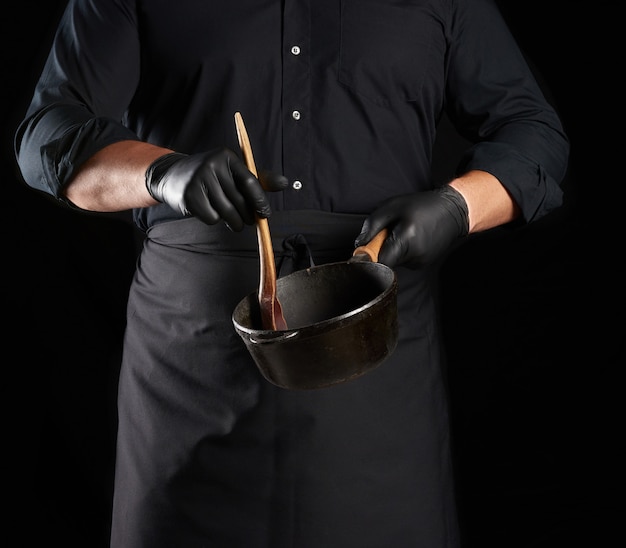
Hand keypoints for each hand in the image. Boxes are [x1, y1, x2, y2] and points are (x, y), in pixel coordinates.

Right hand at [145, 149, 287, 230]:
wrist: (172, 176)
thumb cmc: (211, 176)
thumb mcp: (233, 173)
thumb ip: (259, 179)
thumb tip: (285, 183)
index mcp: (226, 156)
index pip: (250, 181)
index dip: (260, 201)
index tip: (265, 214)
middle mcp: (212, 165)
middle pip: (239, 200)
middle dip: (248, 216)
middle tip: (248, 222)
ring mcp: (198, 180)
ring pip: (227, 212)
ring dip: (233, 222)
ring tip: (234, 222)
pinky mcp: (189, 196)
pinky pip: (212, 217)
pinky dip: (214, 219)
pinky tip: (209, 211)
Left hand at [355, 186, 468, 268]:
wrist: (453, 211)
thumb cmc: (423, 206)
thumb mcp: (393, 206)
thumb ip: (372, 225)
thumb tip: (359, 244)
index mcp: (407, 239)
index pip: (381, 262)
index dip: (371, 256)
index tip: (368, 250)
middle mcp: (415, 255)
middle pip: (386, 261)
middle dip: (382, 248)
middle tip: (390, 232)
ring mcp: (421, 261)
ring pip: (395, 261)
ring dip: (393, 249)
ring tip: (404, 232)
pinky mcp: (424, 263)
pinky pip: (404, 260)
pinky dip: (403, 250)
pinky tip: (412, 238)